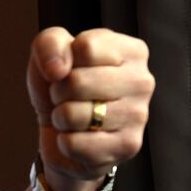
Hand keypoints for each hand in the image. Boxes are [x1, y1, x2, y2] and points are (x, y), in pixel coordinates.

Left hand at [26, 27, 154, 190]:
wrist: (60, 130)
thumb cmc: (60, 85)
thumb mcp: (48, 53)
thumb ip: (49, 43)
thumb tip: (57, 69)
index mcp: (131, 51)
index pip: (86, 48)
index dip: (63, 61)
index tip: (69, 70)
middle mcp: (142, 81)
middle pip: (77, 82)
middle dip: (57, 92)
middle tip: (67, 97)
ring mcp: (138, 116)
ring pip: (73, 114)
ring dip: (61, 117)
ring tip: (73, 116)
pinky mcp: (127, 147)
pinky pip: (74, 144)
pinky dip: (64, 143)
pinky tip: (79, 137)